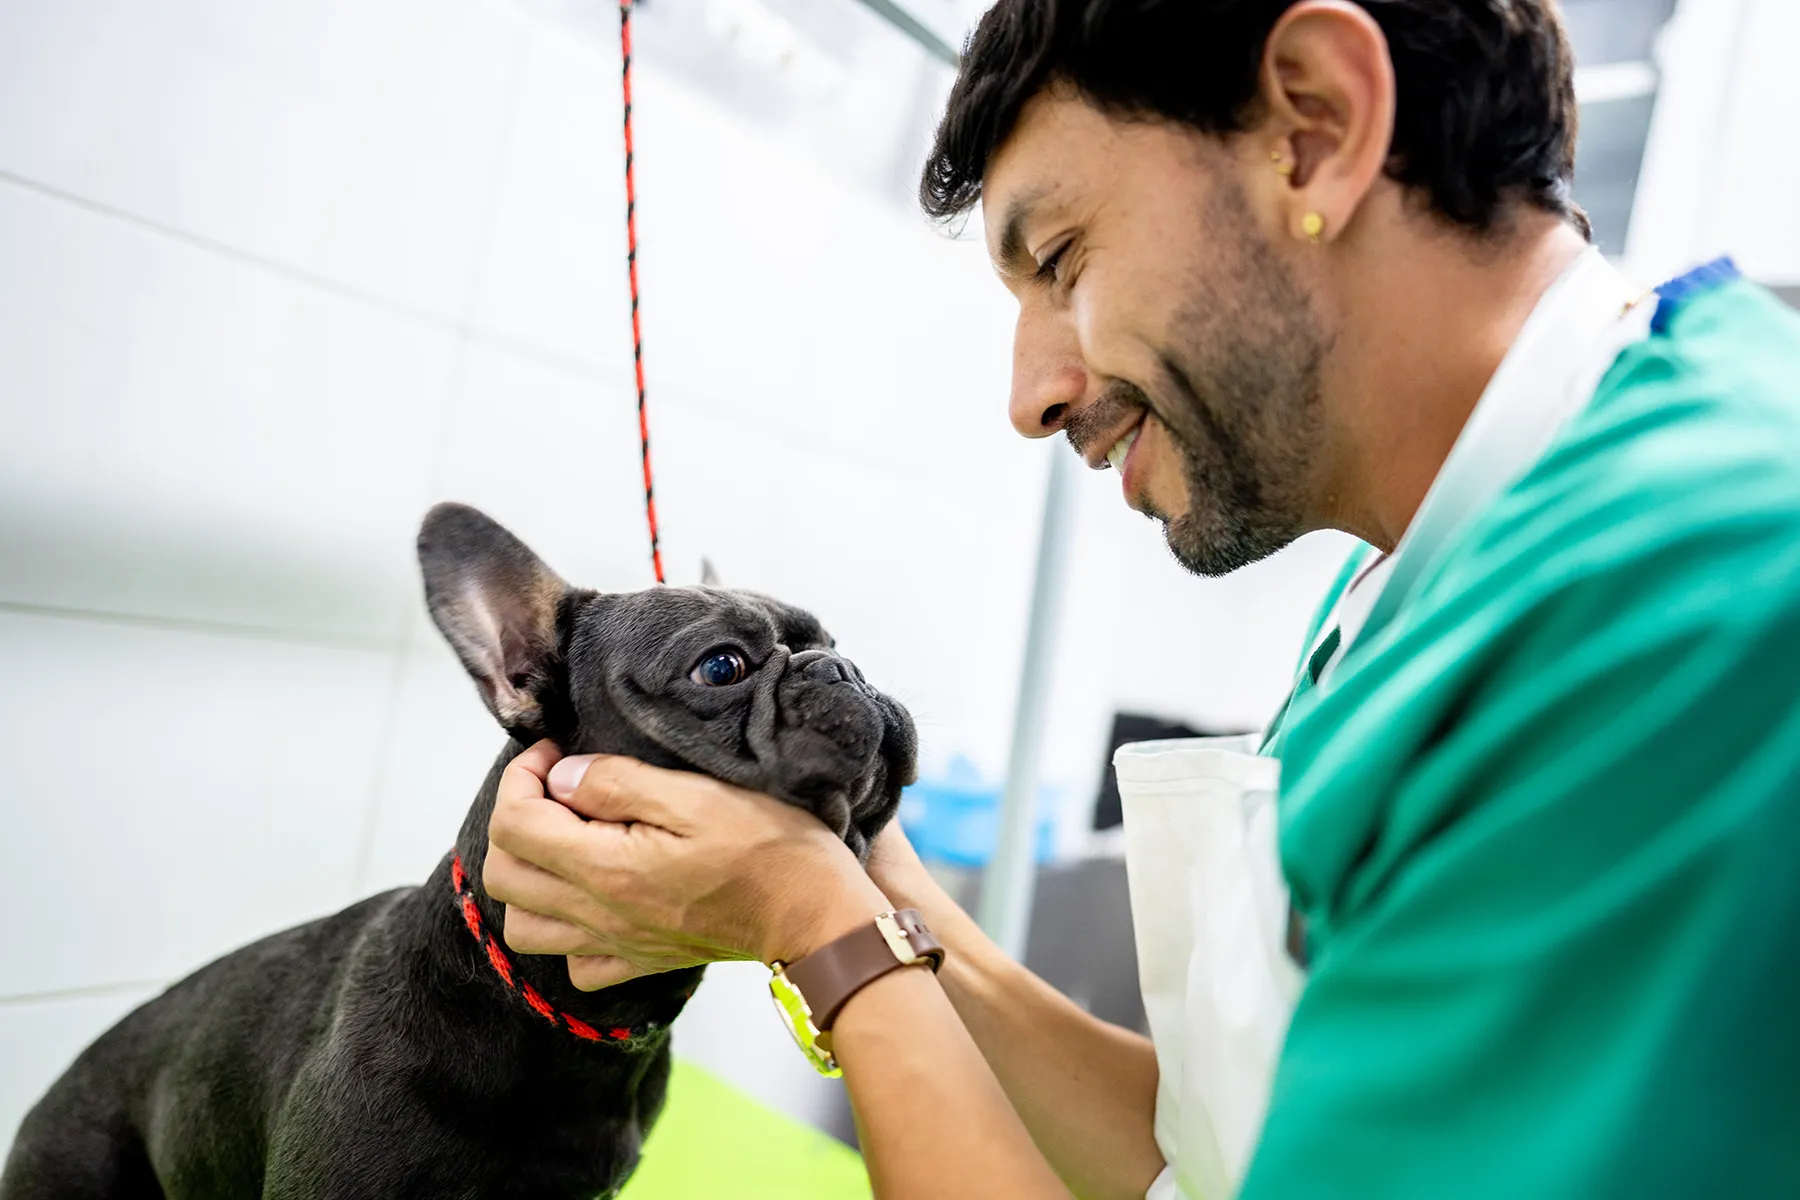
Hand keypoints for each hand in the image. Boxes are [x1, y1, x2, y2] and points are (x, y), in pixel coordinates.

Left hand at [485, 741, 890, 990]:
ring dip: (530, 877)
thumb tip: (562, 776)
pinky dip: (566, 931)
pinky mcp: (641, 962)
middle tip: (560, 788)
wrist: (813, 913)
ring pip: (522, 925)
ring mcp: (616, 945)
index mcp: (606, 867)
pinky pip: (573, 963)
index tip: (555, 753)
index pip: (514, 823)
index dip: (520, 777)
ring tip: (568, 841)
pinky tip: (595, 897)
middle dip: (517, 819)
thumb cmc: (768, 846)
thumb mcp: (696, 793)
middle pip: (504, 874)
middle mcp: (598, 914)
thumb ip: (618, 782)